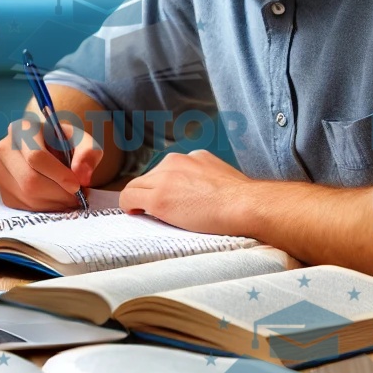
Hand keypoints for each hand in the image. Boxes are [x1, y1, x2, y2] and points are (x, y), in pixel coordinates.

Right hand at [0, 116, 102, 211]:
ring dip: (54, 203)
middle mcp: (5, 148)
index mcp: (23, 128)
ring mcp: (0, 170)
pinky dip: (44, 208)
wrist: (52, 151)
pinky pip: (23, 206)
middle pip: (30, 180)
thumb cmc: (65, 144)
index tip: (77, 185)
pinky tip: (56, 200)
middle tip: (77, 197)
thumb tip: (81, 176)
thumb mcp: (82, 140)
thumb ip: (88, 152)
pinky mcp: (2, 190)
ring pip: (27, 196)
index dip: (59, 175)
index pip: (36, 156)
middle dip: (58, 193)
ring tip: (70, 198)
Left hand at [119, 149, 264, 235]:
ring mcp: (165, 178)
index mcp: (192, 157)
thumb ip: (205, 179)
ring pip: (136, 187)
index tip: (168, 201)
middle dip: (150, 194)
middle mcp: (175, 161)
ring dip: (140, 200)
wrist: (244, 205)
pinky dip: (128, 207)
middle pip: (148, 178)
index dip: (163, 188)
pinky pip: (128, 198)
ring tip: (147, 215)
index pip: (166, 171)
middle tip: (156, 212)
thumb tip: (198, 193)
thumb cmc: (241, 201)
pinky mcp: (158, 197)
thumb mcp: (222, 178)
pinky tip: (135, 214)